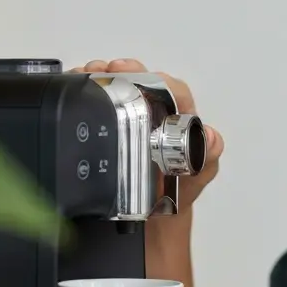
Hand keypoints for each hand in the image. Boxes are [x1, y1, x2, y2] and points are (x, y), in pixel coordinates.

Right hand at [67, 58, 223, 210]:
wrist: (154, 216)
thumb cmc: (179, 190)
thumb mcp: (196, 175)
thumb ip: (207, 157)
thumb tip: (210, 138)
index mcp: (178, 120)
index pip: (173, 91)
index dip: (160, 80)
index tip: (147, 78)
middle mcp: (154, 114)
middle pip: (140, 81)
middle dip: (123, 71)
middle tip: (108, 70)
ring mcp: (131, 119)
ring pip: (117, 88)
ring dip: (101, 78)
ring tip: (87, 74)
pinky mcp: (110, 126)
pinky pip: (99, 101)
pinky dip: (86, 89)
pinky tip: (76, 86)